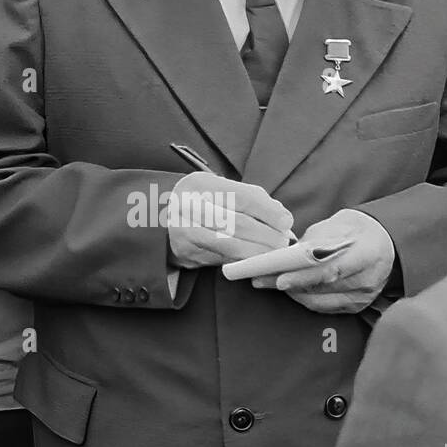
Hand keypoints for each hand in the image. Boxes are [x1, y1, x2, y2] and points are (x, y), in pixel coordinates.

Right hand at [166, 172, 293, 268]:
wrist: (160, 220)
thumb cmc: (202, 202)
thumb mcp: (221, 190)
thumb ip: (252, 199)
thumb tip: (283, 218)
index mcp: (200, 184)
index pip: (241, 197)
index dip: (268, 211)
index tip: (286, 222)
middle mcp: (188, 206)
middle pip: (237, 223)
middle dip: (266, 236)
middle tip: (282, 243)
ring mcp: (185, 232)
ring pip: (230, 245)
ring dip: (257, 252)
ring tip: (273, 254)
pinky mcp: (187, 254)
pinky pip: (221, 260)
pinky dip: (243, 262)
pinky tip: (255, 262)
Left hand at [251, 209, 394, 313]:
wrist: (384, 241)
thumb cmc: (356, 229)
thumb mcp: (336, 225)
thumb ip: (313, 242)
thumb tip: (284, 256)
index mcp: (367, 253)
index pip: (330, 270)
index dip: (303, 277)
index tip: (279, 279)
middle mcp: (367, 280)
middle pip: (322, 288)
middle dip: (288, 284)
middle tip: (261, 279)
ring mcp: (363, 297)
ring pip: (319, 301)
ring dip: (292, 293)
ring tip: (270, 282)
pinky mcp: (356, 306)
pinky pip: (324, 307)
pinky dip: (305, 298)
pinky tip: (291, 289)